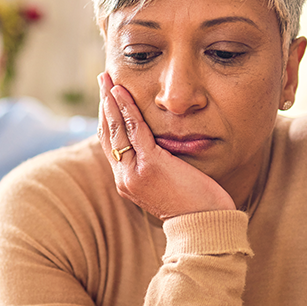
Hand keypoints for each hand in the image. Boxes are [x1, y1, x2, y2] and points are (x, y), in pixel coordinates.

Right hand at [98, 72, 234, 219]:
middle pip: (108, 133)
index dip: (108, 119)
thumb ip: (159, 165)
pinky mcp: (150, 165)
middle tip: (102, 80)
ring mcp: (134, 172)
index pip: (112, 145)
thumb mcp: (169, 184)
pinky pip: (134, 130)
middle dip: (104, 104)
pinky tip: (122, 92)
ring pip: (116, 129)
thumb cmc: (194, 206)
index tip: (108, 98)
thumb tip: (162, 147)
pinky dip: (126, 108)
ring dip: (111, 101)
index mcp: (127, 182)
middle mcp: (124, 177)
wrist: (204, 226)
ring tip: (108, 80)